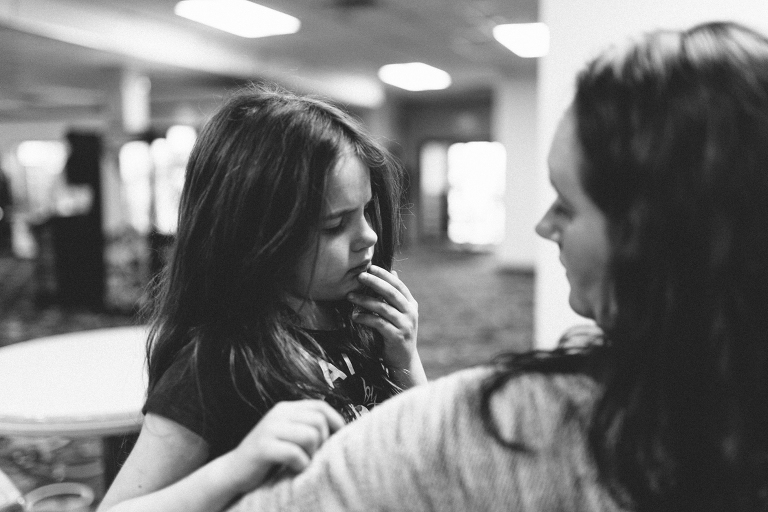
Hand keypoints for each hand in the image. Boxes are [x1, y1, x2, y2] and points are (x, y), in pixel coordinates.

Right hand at [226, 400, 344, 493]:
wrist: (233, 472)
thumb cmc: (268, 458)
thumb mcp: (288, 435)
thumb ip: (306, 427)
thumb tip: (341, 430)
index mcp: (285, 409)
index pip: (320, 406)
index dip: (335, 421)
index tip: (339, 438)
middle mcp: (278, 414)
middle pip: (318, 421)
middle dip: (322, 442)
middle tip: (312, 456)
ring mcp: (269, 429)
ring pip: (310, 436)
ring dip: (311, 454)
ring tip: (302, 463)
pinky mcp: (263, 447)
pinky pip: (295, 453)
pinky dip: (300, 464)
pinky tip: (294, 469)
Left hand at [347, 265, 418, 370]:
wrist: (404, 361)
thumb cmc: (397, 334)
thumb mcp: (400, 313)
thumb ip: (395, 296)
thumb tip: (393, 272)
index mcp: (411, 304)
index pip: (398, 285)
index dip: (385, 275)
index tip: (371, 267)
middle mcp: (411, 313)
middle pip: (392, 293)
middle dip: (375, 283)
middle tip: (360, 276)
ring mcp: (405, 325)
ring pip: (383, 308)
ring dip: (365, 301)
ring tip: (350, 296)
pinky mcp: (397, 336)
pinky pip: (378, 323)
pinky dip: (365, 318)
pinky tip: (354, 316)